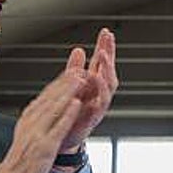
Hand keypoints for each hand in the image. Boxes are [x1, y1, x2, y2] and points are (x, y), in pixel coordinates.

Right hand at [0, 69, 84, 172]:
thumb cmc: (22, 156)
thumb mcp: (28, 131)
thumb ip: (37, 117)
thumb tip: (46, 104)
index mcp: (29, 117)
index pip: (47, 95)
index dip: (61, 82)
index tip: (72, 71)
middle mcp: (33, 121)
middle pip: (52, 96)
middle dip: (67, 82)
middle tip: (80, 68)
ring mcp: (39, 131)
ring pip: (55, 107)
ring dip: (69, 91)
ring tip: (81, 79)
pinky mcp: (45, 144)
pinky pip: (58, 126)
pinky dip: (68, 114)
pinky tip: (77, 104)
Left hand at [59, 28, 118, 153]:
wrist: (63, 138)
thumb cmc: (70, 113)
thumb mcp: (71, 86)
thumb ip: (75, 68)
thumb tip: (78, 49)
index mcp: (93, 85)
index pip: (102, 63)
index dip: (105, 48)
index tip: (106, 33)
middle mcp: (99, 94)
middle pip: (109, 72)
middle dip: (109, 57)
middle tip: (106, 43)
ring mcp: (98, 106)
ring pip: (107, 87)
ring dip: (105, 71)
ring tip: (101, 57)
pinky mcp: (93, 118)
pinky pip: (99, 105)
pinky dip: (99, 93)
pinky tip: (95, 80)